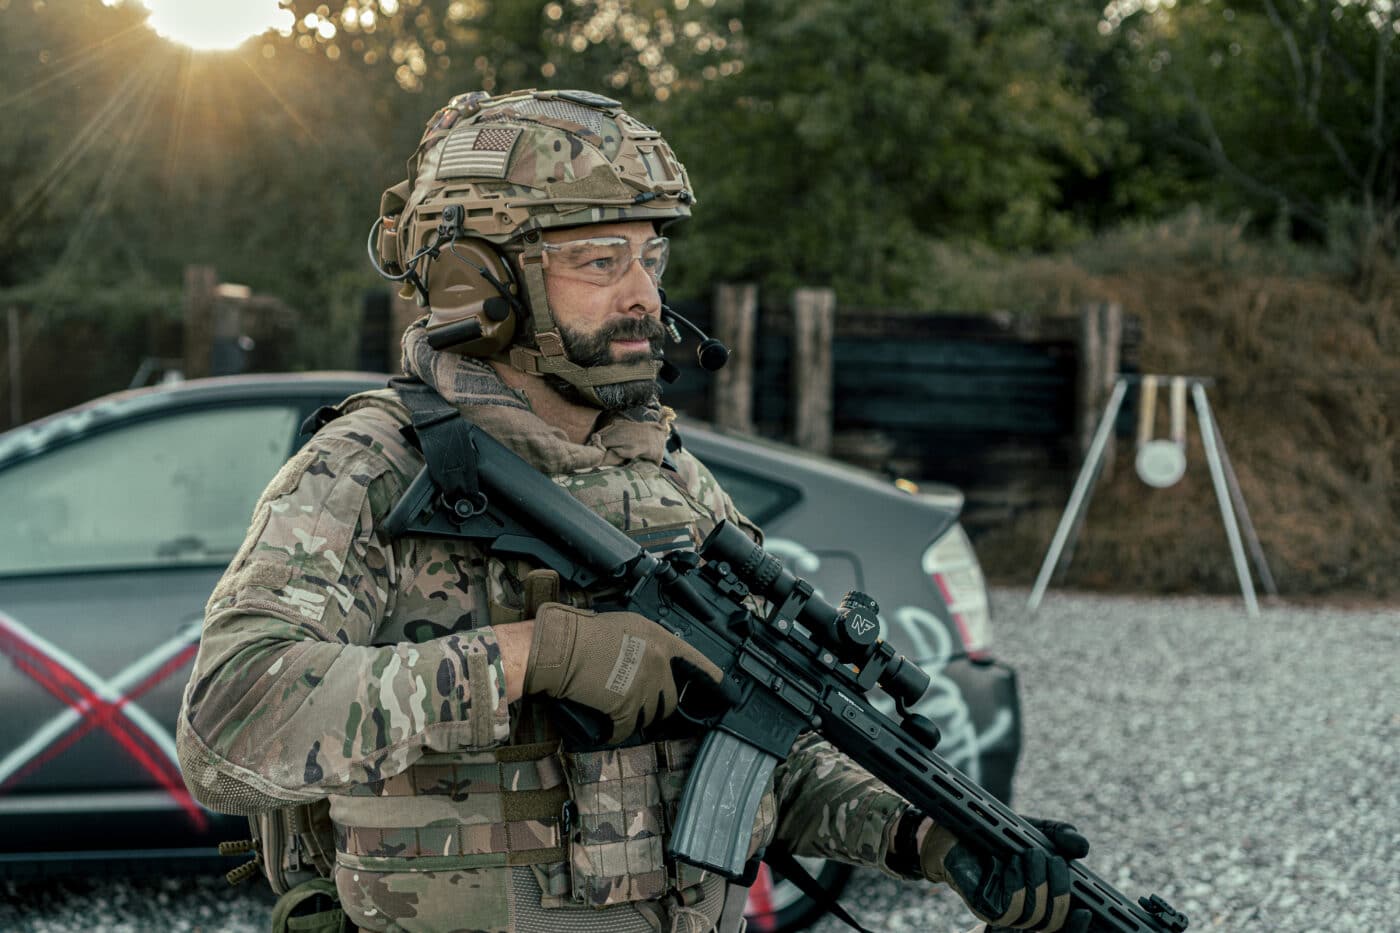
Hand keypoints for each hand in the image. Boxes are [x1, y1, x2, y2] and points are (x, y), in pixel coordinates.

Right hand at [523, 603, 721, 743]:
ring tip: (614, 708)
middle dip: (655, 705)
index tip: (730, 694)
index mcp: (660, 641)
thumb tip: (655, 662)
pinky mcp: (625, 708)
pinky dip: (614, 733)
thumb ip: (648, 644)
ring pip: (650, 716)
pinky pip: (625, 730)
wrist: (560, 647)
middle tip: (634, 700)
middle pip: (670, 699)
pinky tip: (605, 728)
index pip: (698, 664)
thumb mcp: (626, 626)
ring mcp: (643, 688)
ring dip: (634, 717)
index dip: (716, 682)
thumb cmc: (584, 632)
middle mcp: (658, 664)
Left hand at [920, 817, 1090, 931]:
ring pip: (1034, 914)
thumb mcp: (1036, 830)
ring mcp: (1004, 912)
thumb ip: (1061, 836)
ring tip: (1030, 853)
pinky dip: (1016, 881)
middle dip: (1059, 889)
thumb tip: (1084, 848)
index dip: (1077, 926)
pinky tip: (1012, 861)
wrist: (960, 827)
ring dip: (1037, 880)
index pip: (1062, 924)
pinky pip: (1010, 906)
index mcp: (1040, 898)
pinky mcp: (985, 908)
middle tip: (1053, 859)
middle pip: (1053, 921)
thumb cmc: (999, 833)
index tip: (1088, 912)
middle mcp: (1024, 909)